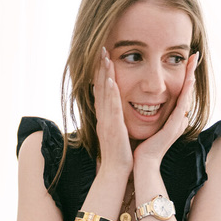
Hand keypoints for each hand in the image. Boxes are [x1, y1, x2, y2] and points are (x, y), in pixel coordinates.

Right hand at [93, 47, 132, 174]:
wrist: (116, 171)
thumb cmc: (119, 155)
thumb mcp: (117, 133)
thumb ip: (118, 121)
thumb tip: (121, 112)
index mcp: (105, 117)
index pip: (102, 91)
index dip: (101, 74)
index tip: (103, 58)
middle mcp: (103, 116)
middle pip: (100, 88)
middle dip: (100, 68)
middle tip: (101, 49)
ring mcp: (106, 121)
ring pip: (104, 93)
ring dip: (104, 75)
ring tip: (105, 57)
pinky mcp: (112, 127)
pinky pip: (110, 107)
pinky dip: (110, 93)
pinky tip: (110, 80)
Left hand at [132, 52, 199, 167]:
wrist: (143, 163)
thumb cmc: (144, 147)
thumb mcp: (151, 128)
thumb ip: (158, 118)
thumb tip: (167, 111)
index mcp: (171, 117)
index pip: (180, 92)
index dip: (184, 76)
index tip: (186, 61)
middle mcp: (178, 118)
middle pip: (187, 90)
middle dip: (191, 72)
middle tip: (196, 54)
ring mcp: (178, 122)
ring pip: (187, 94)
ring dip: (191, 76)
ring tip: (194, 61)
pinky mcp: (174, 126)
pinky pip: (181, 105)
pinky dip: (186, 91)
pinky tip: (188, 79)